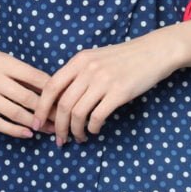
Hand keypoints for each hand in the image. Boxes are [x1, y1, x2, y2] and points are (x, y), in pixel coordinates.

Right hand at [0, 46, 59, 138]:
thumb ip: (22, 72)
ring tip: (49, 129)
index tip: (65, 100)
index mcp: (3, 62)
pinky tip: (28, 133)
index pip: (34, 77)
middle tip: (62, 119)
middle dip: (47, 111)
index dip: (52, 91)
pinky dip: (15, 130)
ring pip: (15, 112)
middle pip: (27, 97)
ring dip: (35, 123)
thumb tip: (50, 87)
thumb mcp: (1, 60)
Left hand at [30, 36, 175, 145]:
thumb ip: (78, 74)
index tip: (37, 122)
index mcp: (79, 60)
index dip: (41, 107)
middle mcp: (88, 69)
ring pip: (78, 113)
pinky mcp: (119, 92)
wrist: (153, 52)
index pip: (51, 86)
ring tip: (78, 138)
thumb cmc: (123, 58)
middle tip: (59, 139)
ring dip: (75, 130)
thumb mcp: (95, 58)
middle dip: (58, 126)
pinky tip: (94, 130)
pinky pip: (97, 116)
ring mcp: (104, 80)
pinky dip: (92, 127)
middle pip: (63, 104)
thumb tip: (60, 100)